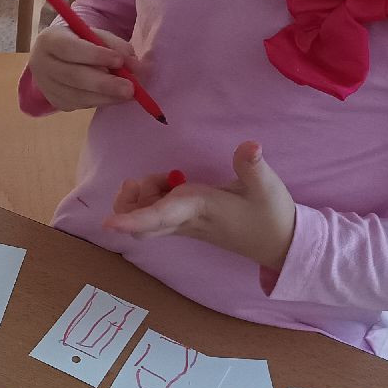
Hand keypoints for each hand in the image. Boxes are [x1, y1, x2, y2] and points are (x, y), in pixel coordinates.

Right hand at [26, 20, 141, 111]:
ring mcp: (46, 86)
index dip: (94, 55)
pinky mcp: (54, 101)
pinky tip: (113, 97)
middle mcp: (41, 63)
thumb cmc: (79, 41)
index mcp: (49, 40)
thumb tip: (134, 65)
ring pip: (77, 95)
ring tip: (127, 94)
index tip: (119, 61)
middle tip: (129, 89)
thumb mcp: (95, 35)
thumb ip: (114, 45)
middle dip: (104, 83)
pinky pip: (79, 105)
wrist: (56, 57)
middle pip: (73, 76)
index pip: (69, 49)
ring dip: (105, 97)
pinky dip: (99, 101)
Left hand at [102, 142, 296, 271]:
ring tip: (160, 177)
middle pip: (141, 224)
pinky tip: (165, 182)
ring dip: (140, 199)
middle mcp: (185, 221)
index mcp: (199, 210)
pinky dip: (149, 200)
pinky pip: (155, 218)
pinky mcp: (186, 224)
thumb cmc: (272, 215)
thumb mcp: (267, 188)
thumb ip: (253, 166)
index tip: (107, 223)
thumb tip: (250, 145)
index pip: (160, 217)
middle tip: (138, 180)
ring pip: (146, 221)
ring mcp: (184, 226)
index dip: (133, 218)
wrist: (280, 243)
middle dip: (128, 203)